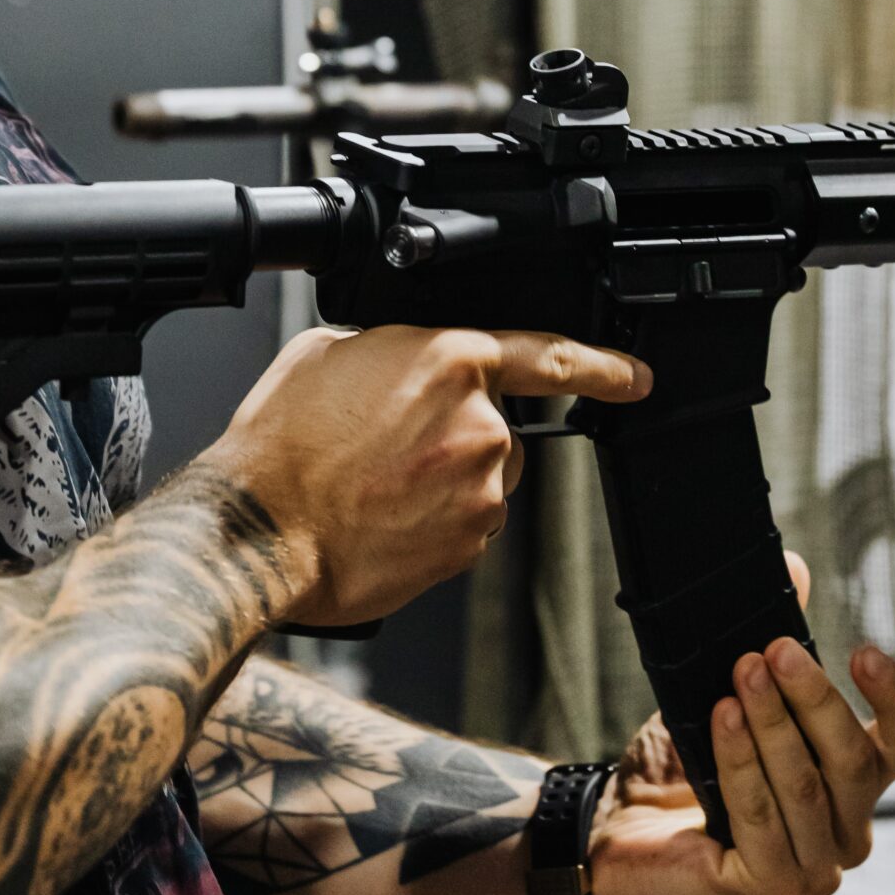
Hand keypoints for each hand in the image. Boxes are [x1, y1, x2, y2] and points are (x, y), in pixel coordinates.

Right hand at [206, 324, 649, 630]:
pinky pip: (465, 526)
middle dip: (454, 437)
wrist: (259, 531)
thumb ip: (392, 348)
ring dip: (443, 482)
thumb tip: (403, 364)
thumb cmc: (281, 445)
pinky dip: (432, 524)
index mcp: (450, 362)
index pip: (550, 356)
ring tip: (374, 487)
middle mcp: (480, 426)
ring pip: (483, 481)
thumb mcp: (328, 351)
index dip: (604, 366)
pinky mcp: (468, 546)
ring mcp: (480, 491)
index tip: (636, 377)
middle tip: (387, 450)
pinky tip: (381, 519)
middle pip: (499, 428)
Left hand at [588, 561, 894, 894]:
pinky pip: (761, 821)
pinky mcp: (770, 891)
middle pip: (854, 761)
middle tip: (773, 650)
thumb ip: (770, 645)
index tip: (862, 650)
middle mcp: (847, 831)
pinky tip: (721, 721)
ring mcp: (814, 870)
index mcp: (852, 785)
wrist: (619, 827)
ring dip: (773, 726)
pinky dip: (740, 765)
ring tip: (742, 675)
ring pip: (808, 788)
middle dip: (814, 699)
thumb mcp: (730, 695)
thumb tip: (794, 568)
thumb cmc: (684, 767)